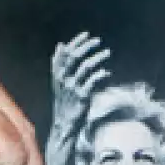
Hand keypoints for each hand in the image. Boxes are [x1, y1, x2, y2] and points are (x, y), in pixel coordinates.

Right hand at [46, 32, 109, 164]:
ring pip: (84, 68)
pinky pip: (91, 82)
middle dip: (86, 47)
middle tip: (97, 41)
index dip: (75, 43)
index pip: (64, 54)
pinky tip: (107, 72)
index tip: (86, 35)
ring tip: (106, 52)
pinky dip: (99, 75)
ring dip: (96, 58)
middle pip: (73, 58)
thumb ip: (61, 66)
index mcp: (57, 77)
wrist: (63, 129)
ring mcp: (72, 89)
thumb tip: (61, 46)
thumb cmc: (65, 105)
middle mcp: (63, 81)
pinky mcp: (81, 98)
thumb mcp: (60, 84)